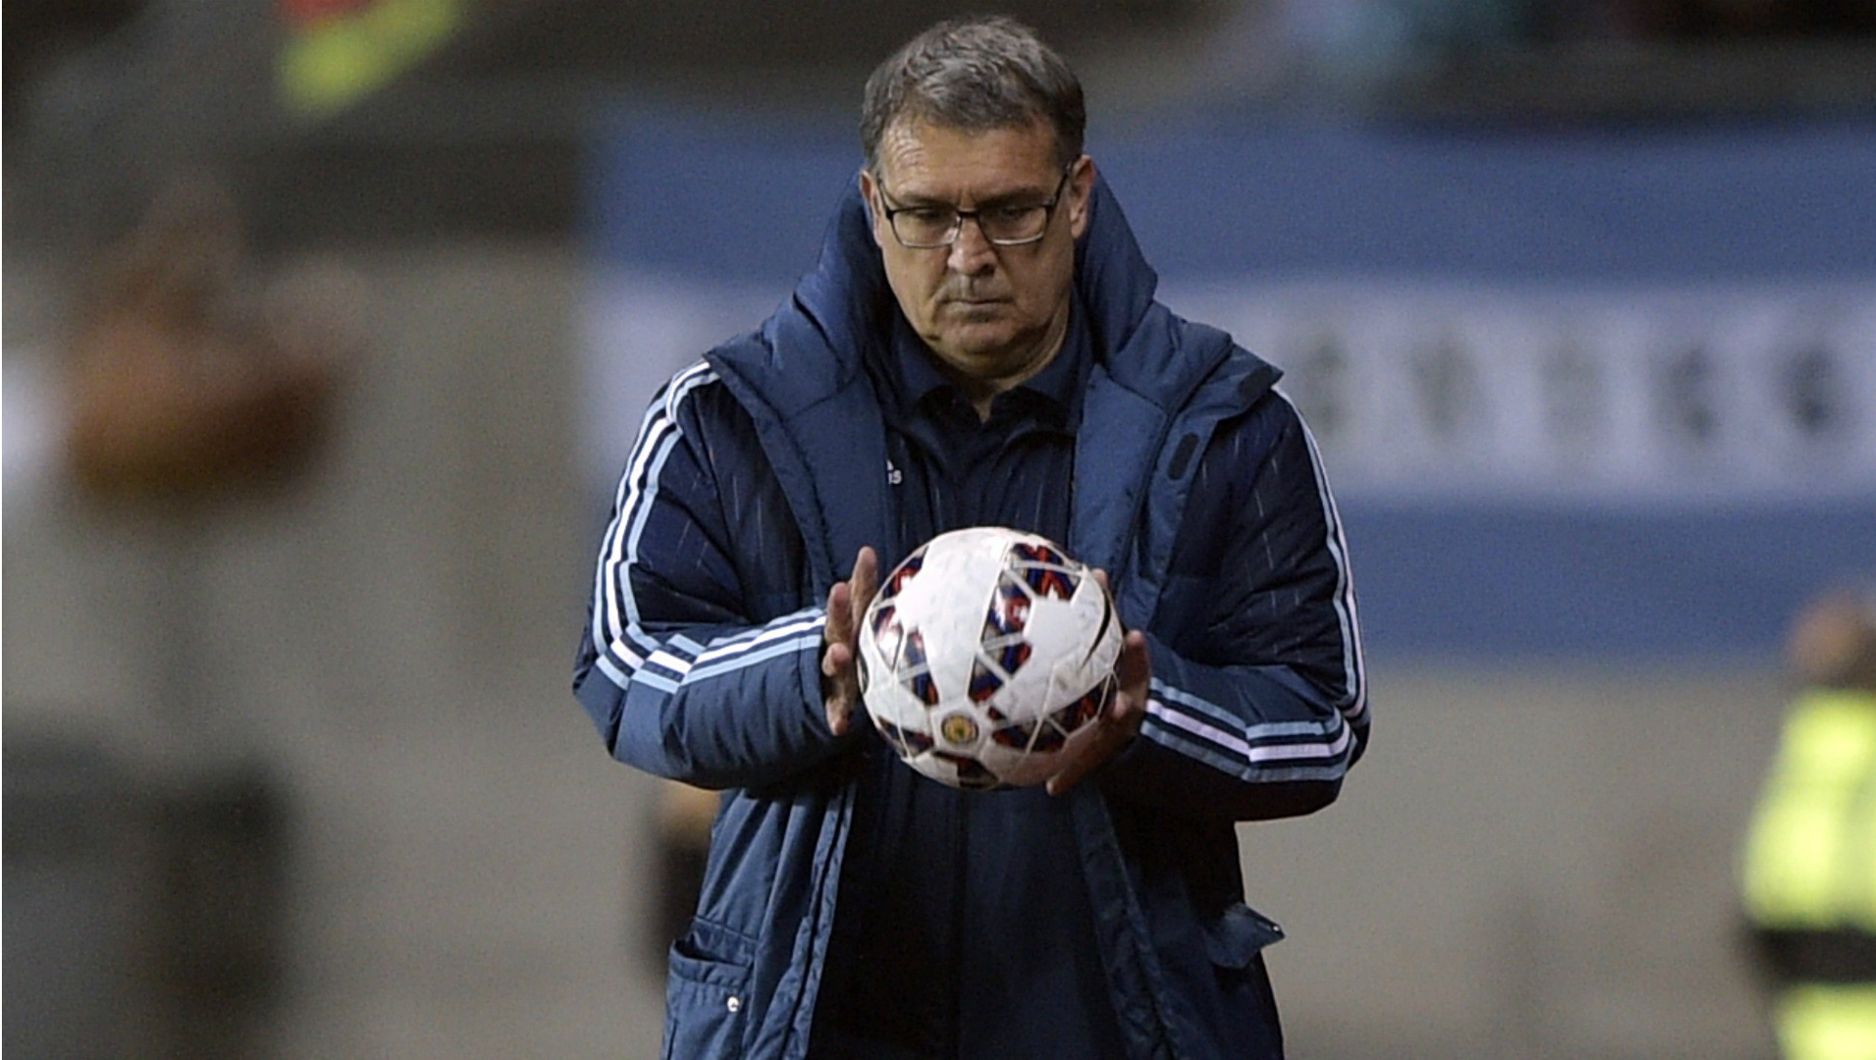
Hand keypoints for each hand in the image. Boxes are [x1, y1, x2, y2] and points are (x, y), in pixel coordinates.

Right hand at [820, 546, 879, 735]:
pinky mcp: (835, 702)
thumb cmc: (851, 645)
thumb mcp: (856, 619)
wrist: (818, 685)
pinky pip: (834, 710)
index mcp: (850, 624)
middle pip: (839, 625)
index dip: (863, 576)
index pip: (858, 596)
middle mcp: (840, 645)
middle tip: (836, 589)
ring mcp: (835, 674)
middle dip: (838, 609)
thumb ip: (863, 591)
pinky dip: (836, 717)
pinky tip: (839, 727)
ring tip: (837, 653)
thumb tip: (870, 552)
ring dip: (834, 659)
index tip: (867, 554)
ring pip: (833, 665)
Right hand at [1047, 571, 1149, 796]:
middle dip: (1133, 655)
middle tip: (1132, 636)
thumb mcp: (1093, 753)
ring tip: (1101, 578)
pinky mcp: (1117, 643)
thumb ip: (1074, 770)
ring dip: (1111, 606)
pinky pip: (1108, 612)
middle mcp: (1127, 682)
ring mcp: (1124, 663)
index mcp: (1121, 710)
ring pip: (1119, 632)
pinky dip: (1101, 594)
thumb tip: (1049, 791)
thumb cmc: (1107, 732)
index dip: (1121, 709)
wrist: (1138, 711)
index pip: (1123, 709)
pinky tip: (1090, 571)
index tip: (1121, 707)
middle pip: (1132, 666)